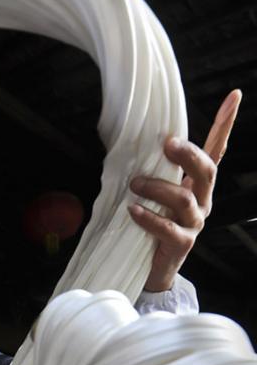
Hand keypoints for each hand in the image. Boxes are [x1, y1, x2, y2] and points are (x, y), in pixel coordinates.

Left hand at [128, 90, 241, 291]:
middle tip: (165, 144)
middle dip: (188, 154)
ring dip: (157, 187)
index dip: (225, 124)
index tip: (233, 96)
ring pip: (183, 199)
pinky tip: (133, 210)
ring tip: (134, 184)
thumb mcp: (155, 192)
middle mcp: (203, 201)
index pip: (216, 150)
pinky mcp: (183, 244)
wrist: (154, 268)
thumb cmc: (152, 223)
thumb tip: (131, 141)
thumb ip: (153, 170)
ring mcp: (195, 223)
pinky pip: (168, 228)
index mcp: (198, 184)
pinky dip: (149, 218)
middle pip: (206, 171)